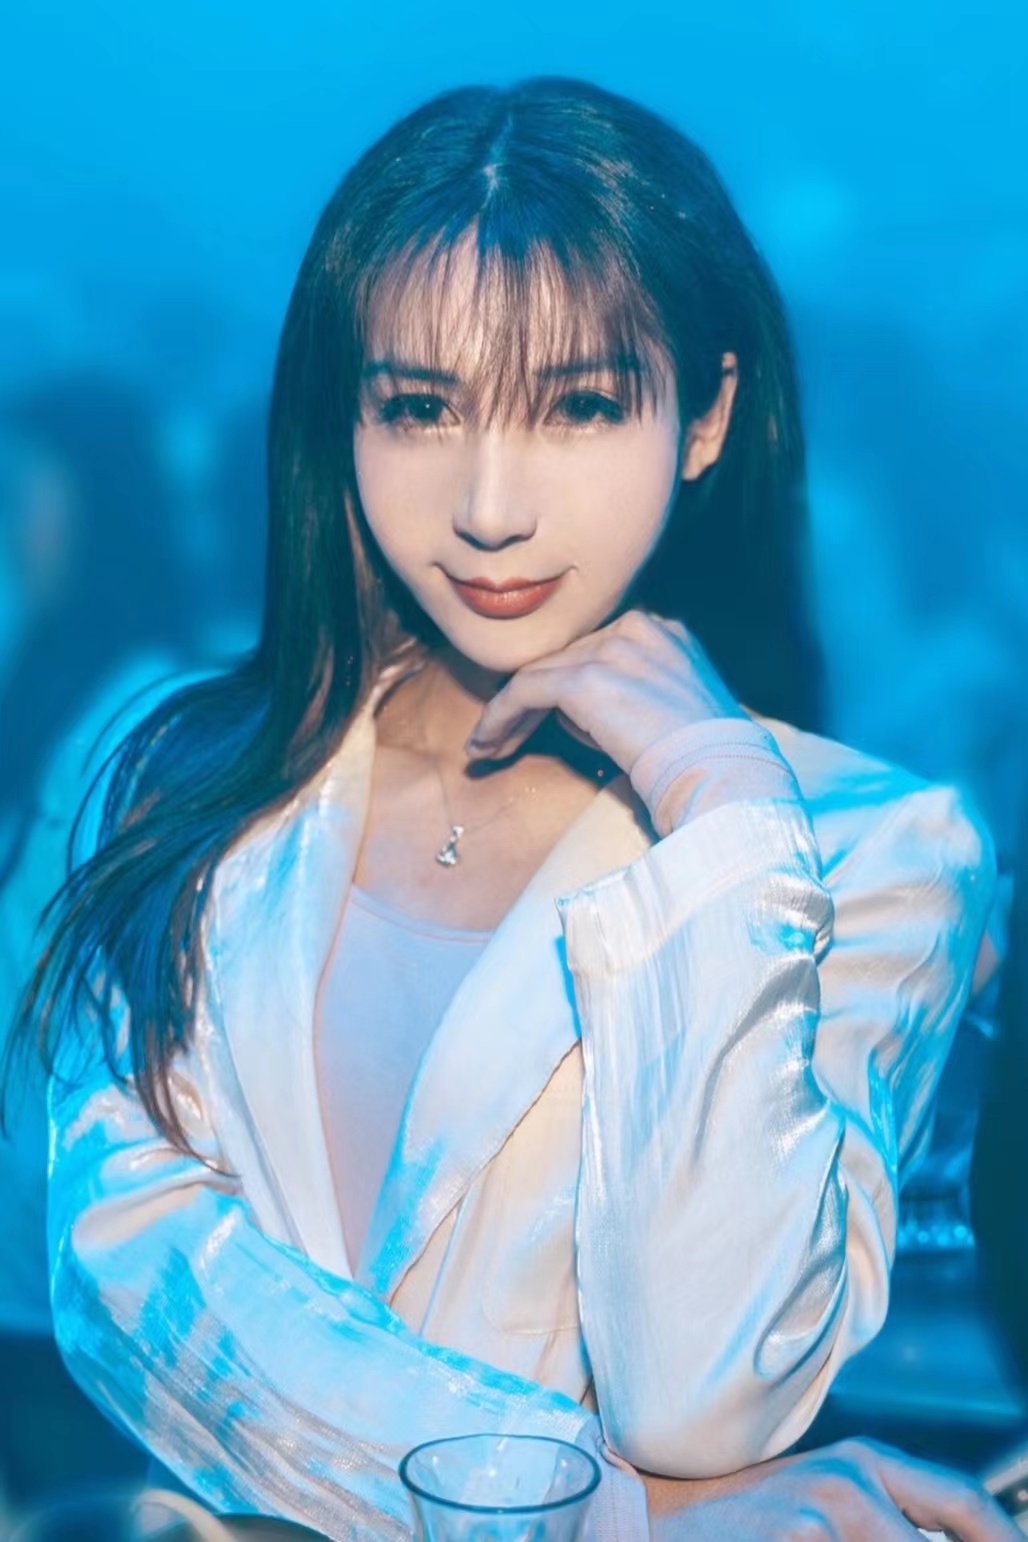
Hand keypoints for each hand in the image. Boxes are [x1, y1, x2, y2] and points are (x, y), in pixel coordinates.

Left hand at [464, 609, 746, 773]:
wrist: (720, 772)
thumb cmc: (700, 758)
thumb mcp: (666, 710)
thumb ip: (624, 694)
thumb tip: (568, 711)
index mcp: (661, 630)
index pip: (591, 647)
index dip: (560, 682)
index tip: (539, 716)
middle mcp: (636, 627)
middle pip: (563, 658)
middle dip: (529, 700)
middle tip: (499, 736)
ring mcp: (611, 649)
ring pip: (539, 673)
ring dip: (507, 713)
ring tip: (486, 746)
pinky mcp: (586, 678)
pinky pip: (524, 690)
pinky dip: (499, 717)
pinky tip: (486, 744)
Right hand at [642, 1438, 1020, 1540]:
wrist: (665, 1517)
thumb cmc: (753, 1518)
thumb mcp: (827, 1501)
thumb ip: (886, 1514)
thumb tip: (951, 1538)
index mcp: (868, 1462)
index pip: (965, 1502)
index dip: (1001, 1537)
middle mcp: (855, 1480)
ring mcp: (826, 1512)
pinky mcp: (798, 1537)